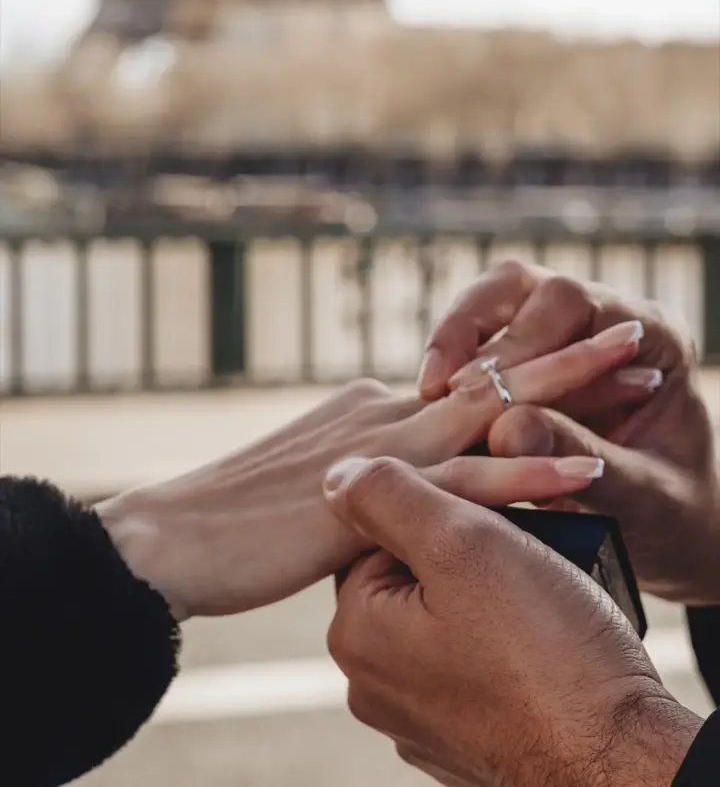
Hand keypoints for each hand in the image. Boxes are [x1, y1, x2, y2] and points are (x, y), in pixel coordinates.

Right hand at [98, 321, 639, 620]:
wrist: (173, 538)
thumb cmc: (233, 520)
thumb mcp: (312, 484)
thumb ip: (363, 474)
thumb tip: (390, 485)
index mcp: (373, 404)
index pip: (468, 379)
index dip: (531, 369)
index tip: (588, 362)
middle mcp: (386, 407)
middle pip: (496, 372)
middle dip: (571, 353)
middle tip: (638, 336)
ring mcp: (384, 444)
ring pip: (497, 407)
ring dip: (573, 386)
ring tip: (641, 367)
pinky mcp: (379, 492)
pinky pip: (471, 480)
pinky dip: (533, 470)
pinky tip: (587, 465)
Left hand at [326, 457, 701, 786]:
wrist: (621, 759)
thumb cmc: (546, 649)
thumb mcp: (461, 541)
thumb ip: (390, 495)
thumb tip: (338, 475)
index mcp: (357, 634)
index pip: (381, 529)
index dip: (443, 502)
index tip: (498, 507)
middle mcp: (376, 684)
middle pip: (416, 570)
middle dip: (472, 545)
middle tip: (530, 545)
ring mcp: (424, 716)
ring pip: (453, 611)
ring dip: (497, 586)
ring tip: (548, 583)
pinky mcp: (473, 736)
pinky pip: (482, 658)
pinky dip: (513, 636)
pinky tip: (551, 634)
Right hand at [418, 260, 719, 603]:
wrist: (681, 535)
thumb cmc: (676, 520)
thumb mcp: (641, 498)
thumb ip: (578, 455)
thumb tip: (505, 430)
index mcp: (653, 335)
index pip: (570, 304)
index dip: (514, 342)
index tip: (470, 388)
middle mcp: (608, 318)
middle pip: (522, 285)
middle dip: (470, 328)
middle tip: (436, 386)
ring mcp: (568, 333)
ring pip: (493, 302)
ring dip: (454, 342)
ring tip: (426, 392)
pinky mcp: (534, 359)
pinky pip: (481, 339)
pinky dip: (453, 366)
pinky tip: (431, 404)